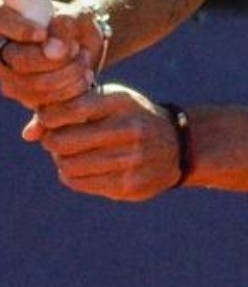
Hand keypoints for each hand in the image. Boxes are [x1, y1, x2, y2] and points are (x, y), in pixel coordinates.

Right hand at [0, 1, 104, 109]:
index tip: (42, 34)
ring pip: (32, 84)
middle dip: (56, 58)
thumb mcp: (76, 17)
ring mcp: (9, 77)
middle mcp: (0, 51)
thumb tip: (54, 50)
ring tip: (84, 59)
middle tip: (76, 48)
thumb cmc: (75, 25)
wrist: (84, 47)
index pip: (0, 20)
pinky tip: (85, 77)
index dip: (16, 28)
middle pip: (17, 60)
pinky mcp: (25, 97)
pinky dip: (70, 90)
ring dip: (68, 73)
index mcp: (6, 21)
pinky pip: (43, 101)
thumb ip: (64, 26)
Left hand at [31, 84, 182, 201]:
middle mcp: (130, 130)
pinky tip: (83, 169)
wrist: (180, 145)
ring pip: (68, 166)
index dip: (49, 116)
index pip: (70, 109)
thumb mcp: (112, 101)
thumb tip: (29, 133)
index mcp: (123, 103)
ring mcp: (131, 160)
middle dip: (53, 142)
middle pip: (63, 142)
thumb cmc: (133, 117)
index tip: (50, 119)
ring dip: (62, 161)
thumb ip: (70, 108)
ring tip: (72, 155)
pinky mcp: (129, 185)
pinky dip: (73, 176)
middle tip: (58, 141)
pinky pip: (80, 183)